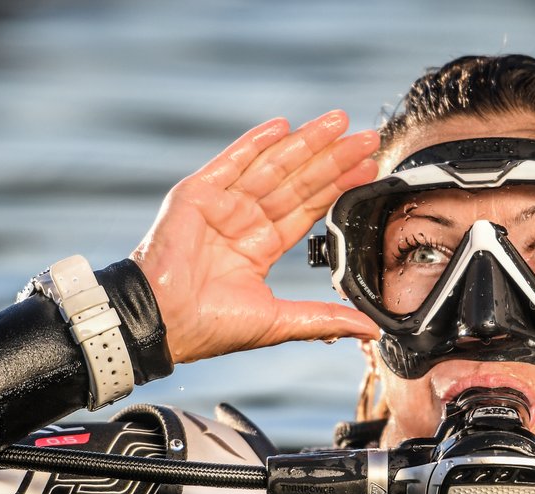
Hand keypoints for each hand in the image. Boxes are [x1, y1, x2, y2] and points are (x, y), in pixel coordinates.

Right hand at [131, 110, 380, 363]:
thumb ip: (325, 318)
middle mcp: (243, 220)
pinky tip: (283, 126)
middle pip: (298, 181)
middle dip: (334, 158)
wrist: (164, 322)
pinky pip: (232, 161)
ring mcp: (221, 204)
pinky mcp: (197, 194)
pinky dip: (256, 142)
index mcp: (260, 246)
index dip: (338, 187)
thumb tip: (370, 330)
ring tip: (340, 122)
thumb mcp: (280, 321)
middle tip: (368, 138)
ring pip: (273, 166)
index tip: (369, 169)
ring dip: (306, 142)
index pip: (307, 208)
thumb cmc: (211, 327)